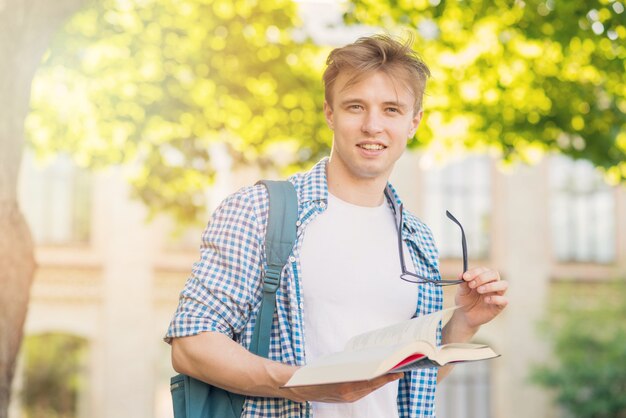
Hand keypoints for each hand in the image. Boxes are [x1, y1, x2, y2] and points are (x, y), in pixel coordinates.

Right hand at [280, 373, 403, 402]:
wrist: (300, 386)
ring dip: (381, 381)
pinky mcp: (346, 398)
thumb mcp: (333, 364)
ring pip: (370, 389)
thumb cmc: (316, 371)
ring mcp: (348, 398)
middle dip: (387, 378)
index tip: (398, 370)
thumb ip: (350, 365)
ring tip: (391, 372)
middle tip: (400, 368)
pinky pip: (363, 391)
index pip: (372, 381)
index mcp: (346, 387)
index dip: (386, 376)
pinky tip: (376, 377)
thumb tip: (368, 360)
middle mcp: (349, 395)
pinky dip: (371, 384)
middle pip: (374, 386)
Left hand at [454, 267, 507, 330]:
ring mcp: (497, 294)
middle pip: (494, 274)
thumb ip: (463, 283)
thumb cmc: (465, 300)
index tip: (465, 277)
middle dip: (483, 277)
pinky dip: (496, 299)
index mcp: (483, 277)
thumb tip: (461, 274)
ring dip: (491, 286)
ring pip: (504, 284)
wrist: (465, 315)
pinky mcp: (499, 305)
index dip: (474, 272)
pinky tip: (486, 300)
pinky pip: (504, 300)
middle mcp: (492, 283)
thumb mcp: (461, 292)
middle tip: (472, 284)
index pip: (483, 270)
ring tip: (479, 290)